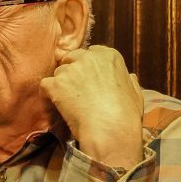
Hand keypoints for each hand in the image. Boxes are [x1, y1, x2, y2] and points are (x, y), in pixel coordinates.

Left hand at [39, 45, 143, 168]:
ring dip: (61, 84)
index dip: (87, 66)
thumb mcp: (135, 92)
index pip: (91, 52)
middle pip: (72, 58)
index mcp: (109, 56)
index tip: (88, 79)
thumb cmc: (126, 114)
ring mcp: (71, 70)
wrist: (110, 129)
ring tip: (69, 102)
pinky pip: (45, 84)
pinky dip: (47, 94)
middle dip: (72, 72)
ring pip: (59, 72)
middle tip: (75, 91)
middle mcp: (89, 58)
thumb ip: (128, 80)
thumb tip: (128, 76)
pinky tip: (54, 104)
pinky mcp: (56, 84)